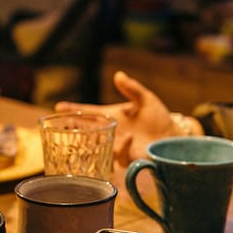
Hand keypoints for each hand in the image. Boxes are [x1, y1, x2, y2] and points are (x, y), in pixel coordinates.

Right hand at [56, 71, 192, 166]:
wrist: (173, 136)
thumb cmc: (158, 118)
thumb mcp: (146, 99)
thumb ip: (132, 89)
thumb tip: (118, 75)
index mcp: (113, 115)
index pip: (90, 112)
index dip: (75, 109)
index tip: (58, 106)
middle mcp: (112, 130)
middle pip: (87, 128)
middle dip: (74, 126)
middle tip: (60, 123)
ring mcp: (118, 144)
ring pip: (97, 144)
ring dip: (90, 138)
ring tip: (82, 129)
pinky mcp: (128, 157)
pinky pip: (119, 154)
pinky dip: (121, 146)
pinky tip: (128, 137)